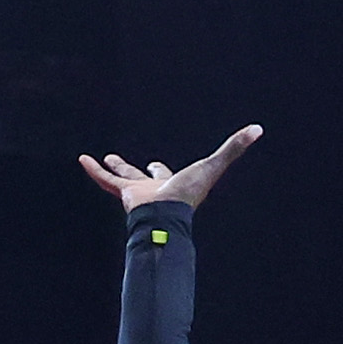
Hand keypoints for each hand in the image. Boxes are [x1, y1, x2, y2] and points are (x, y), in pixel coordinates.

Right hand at [79, 125, 258, 214]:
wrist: (167, 214)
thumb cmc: (190, 194)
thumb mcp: (214, 165)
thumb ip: (234, 148)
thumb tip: (259, 128)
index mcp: (174, 184)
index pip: (166, 174)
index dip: (162, 169)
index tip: (156, 164)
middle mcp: (155, 189)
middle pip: (143, 177)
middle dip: (137, 170)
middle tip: (127, 164)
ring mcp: (138, 192)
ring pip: (122, 178)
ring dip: (112, 168)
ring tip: (102, 159)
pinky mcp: (124, 193)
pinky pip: (106, 180)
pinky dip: (95, 170)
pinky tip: (83, 158)